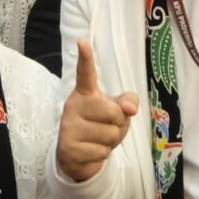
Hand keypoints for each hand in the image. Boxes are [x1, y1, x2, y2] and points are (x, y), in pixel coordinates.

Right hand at [56, 40, 138, 182]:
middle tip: (107, 127)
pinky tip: (91, 152)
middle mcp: (73, 105)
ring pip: (110, 135)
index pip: (86, 73)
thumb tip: (130, 108)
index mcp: (85, 92)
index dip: (86, 57)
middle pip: (113, 112)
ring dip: (111, 142)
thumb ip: (128, 102)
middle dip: (118, 125)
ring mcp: (69, 126)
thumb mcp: (116, 111)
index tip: (82, 41)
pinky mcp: (68, 147)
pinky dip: (102, 155)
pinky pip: (102, 152)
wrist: (76, 157)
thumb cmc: (99, 127)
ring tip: (98, 140)